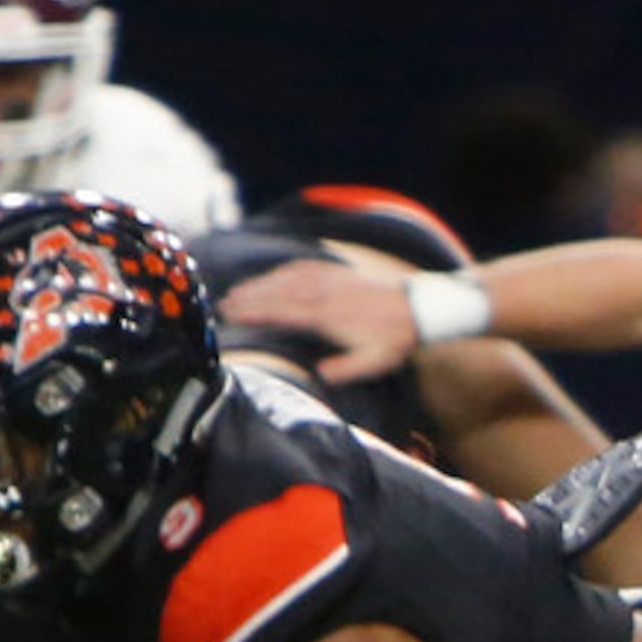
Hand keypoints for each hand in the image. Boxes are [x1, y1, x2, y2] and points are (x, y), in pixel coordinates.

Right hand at [217, 258, 418, 382]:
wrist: (418, 308)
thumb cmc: (394, 339)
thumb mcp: (374, 362)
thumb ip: (345, 369)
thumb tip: (320, 374)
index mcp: (328, 316)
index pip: (283, 311)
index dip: (256, 311)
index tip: (234, 314)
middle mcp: (325, 293)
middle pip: (278, 292)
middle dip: (249, 297)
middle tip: (224, 304)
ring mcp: (330, 279)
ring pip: (287, 278)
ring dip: (261, 284)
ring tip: (238, 292)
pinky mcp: (337, 272)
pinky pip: (302, 267)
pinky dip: (282, 272)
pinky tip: (271, 278)